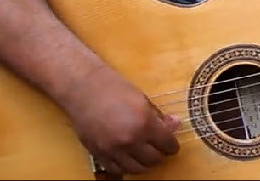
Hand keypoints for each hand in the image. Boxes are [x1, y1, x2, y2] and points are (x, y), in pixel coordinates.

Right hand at [59, 65, 179, 175]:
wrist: (84, 89)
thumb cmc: (115, 88)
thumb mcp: (143, 100)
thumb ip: (159, 117)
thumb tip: (175, 125)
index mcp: (144, 124)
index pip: (167, 144)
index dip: (172, 145)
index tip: (171, 144)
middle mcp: (129, 141)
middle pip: (154, 160)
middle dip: (160, 155)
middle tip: (159, 149)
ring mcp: (112, 150)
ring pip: (136, 169)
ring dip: (144, 163)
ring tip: (144, 155)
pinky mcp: (98, 154)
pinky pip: (117, 170)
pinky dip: (125, 167)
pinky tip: (128, 158)